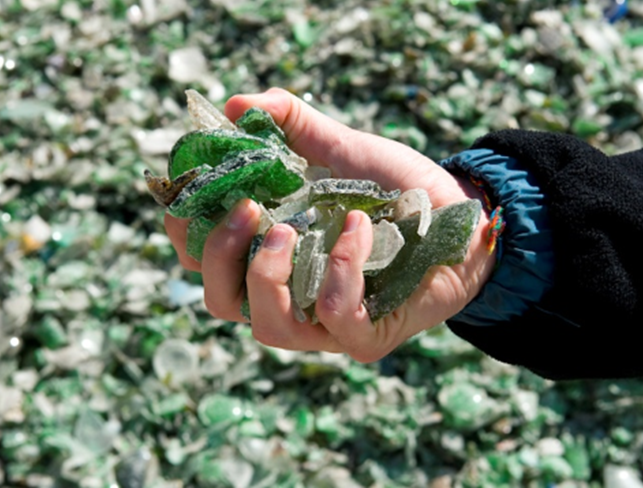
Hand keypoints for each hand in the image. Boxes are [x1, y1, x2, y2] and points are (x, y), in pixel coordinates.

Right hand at [165, 88, 494, 361]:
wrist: (458, 214)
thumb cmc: (395, 187)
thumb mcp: (340, 148)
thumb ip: (291, 124)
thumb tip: (235, 105)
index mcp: (270, 257)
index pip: (203, 262)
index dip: (186, 232)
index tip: (194, 189)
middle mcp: (288, 296)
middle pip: (219, 302)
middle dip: (218, 256)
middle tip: (244, 208)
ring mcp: (324, 326)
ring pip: (267, 327)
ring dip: (267, 274)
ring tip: (288, 228)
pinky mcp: (365, 336)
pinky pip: (336, 316)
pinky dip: (340, 268)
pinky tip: (358, 226)